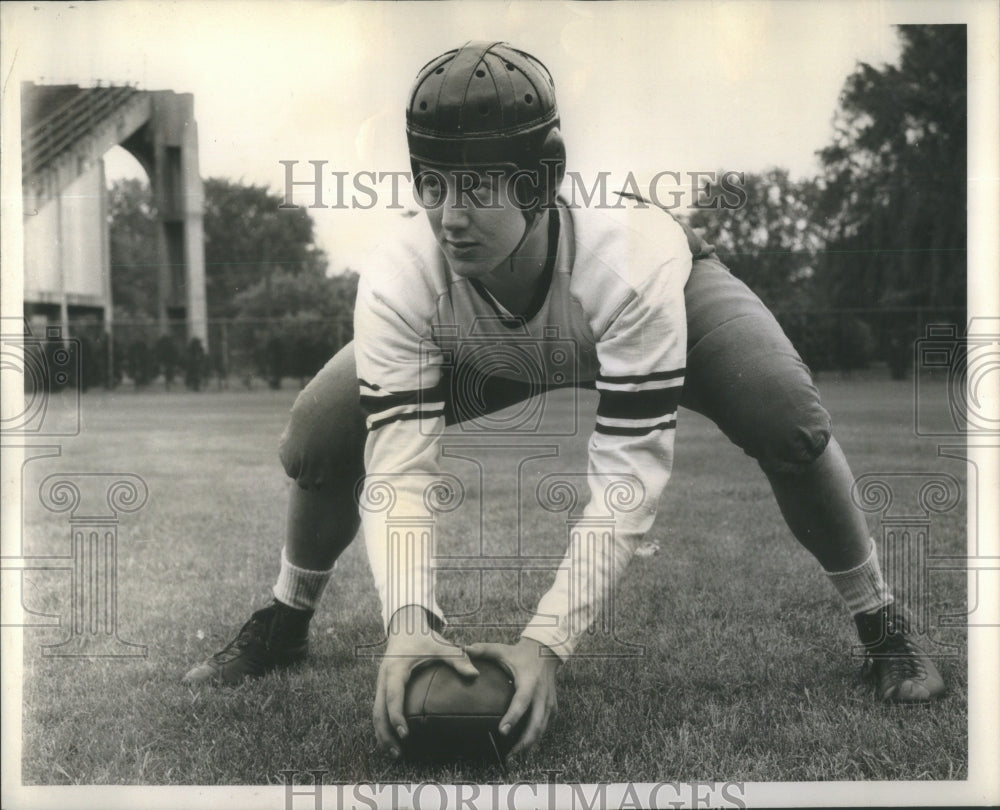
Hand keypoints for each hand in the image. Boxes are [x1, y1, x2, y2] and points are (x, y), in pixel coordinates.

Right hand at [373, 605, 478, 758]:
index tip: (404, 734)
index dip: (397, 716)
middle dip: (386, 733)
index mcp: (396, 669)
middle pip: (378, 710)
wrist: (406, 626)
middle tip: (398, 753)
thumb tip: (475, 675)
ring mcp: (380, 682)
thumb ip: (458, 660)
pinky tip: (391, 739)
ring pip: (375, 712)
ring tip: (394, 753)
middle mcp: (384, 677)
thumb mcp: (442, 646)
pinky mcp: (382, 686)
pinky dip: (383, 725)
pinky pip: (379, 708)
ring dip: (382, 733)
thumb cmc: (424, 638)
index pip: (393, 696)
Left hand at [463, 637, 560, 759]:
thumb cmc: (519, 653)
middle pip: (536, 723)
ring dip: (529, 745)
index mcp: (529, 682)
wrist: (546, 652)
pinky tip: (523, 749)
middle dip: (523, 742)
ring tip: (513, 757)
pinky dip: (534, 739)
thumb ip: (482, 650)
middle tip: (508, 756)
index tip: (502, 732)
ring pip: (542, 729)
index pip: (521, 702)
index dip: (513, 717)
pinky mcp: (552, 708)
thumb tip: (463, 650)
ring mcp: (549, 703)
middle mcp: (542, 695)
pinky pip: (544, 727)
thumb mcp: (502, 650)